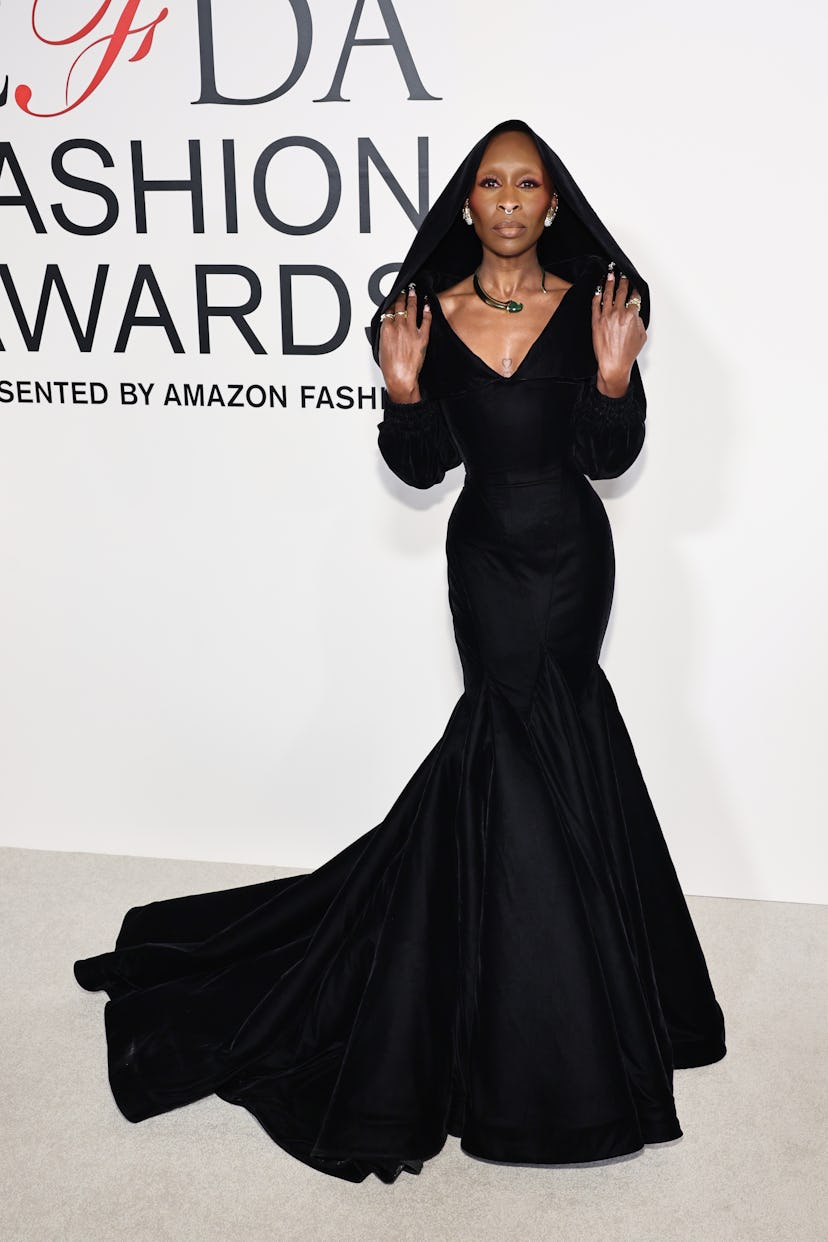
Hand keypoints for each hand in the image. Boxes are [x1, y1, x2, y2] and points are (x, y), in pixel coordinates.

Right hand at [378, 284, 431, 402]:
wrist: (401, 377)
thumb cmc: (390, 367)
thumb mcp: (381, 348)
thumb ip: (384, 334)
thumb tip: (387, 328)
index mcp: (386, 329)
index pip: (389, 310)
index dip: (393, 302)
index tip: (394, 297)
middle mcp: (399, 327)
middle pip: (400, 306)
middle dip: (402, 295)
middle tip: (405, 289)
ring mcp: (411, 331)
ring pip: (412, 309)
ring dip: (413, 298)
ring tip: (414, 292)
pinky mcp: (422, 337)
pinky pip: (426, 321)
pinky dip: (427, 311)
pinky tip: (427, 305)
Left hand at [591, 266, 646, 396]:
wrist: (613, 364)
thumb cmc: (627, 354)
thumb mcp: (641, 336)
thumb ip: (639, 321)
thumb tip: (635, 314)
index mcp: (631, 317)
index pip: (634, 298)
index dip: (635, 290)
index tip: (635, 285)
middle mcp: (618, 314)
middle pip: (621, 292)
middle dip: (623, 280)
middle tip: (622, 274)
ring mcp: (606, 317)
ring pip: (607, 295)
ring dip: (609, 282)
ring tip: (610, 274)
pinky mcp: (596, 322)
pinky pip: (595, 304)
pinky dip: (596, 295)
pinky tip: (598, 289)